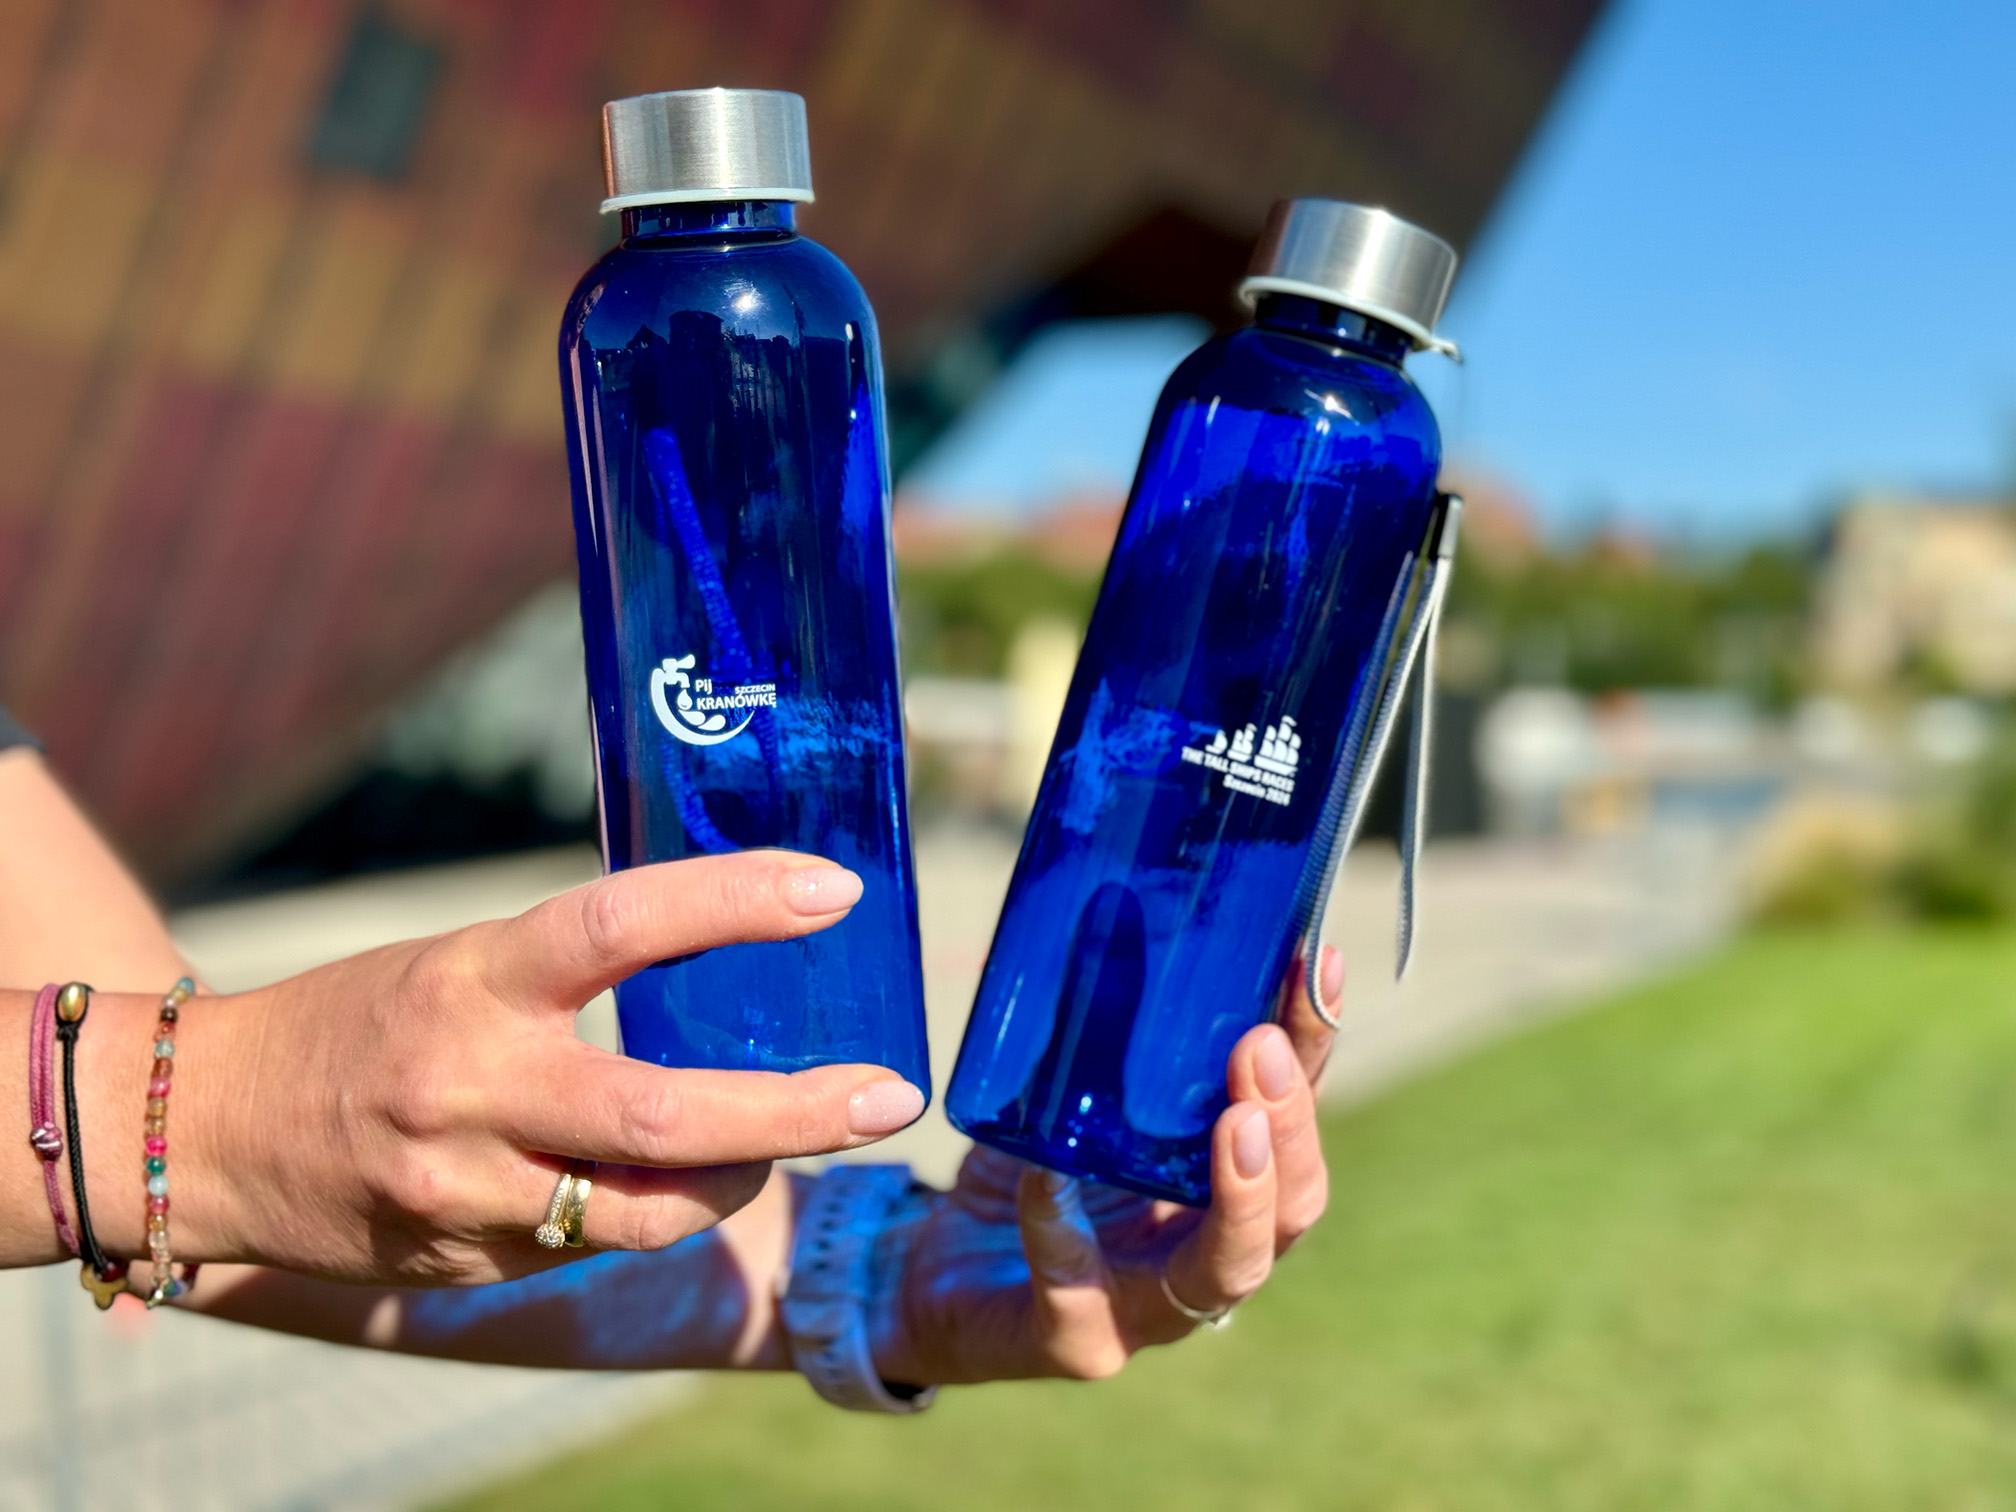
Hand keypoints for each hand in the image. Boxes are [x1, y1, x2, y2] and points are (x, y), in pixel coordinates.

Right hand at [172, 852, 922, 1285]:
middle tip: (889, 1096)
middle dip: (797, 1112)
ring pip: (648, 1211)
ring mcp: (467, 1191)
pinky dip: (654, 1209)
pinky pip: (596, 1247)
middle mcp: (471, 1088)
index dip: (734, 902)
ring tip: (795, 1138)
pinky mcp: (467, 1263)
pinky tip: (676, 1177)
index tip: (834, 891)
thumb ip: (572, 981)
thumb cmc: (359, 1023)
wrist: (205, 1131)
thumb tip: (721, 966)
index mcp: (473, 980)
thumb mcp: (461, 966)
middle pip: (663, 1114)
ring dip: (743, 1177)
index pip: (617, 922)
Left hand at [869, 948, 1339, 1384]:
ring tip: (1233, 1120)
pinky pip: (1079, 1296)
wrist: (931, 1268)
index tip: (1314, 963)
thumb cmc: (1024, 1167)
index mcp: (1222, 1182)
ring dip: (1242, 1195)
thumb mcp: (1073, 1088)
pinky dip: (1065, 1234)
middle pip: (1295, 1204)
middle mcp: (1207, 1250)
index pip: (1293, 1115)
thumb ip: (1110, 1026)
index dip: (1316, 1046)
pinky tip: (1050, 1182)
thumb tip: (1123, 893)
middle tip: (1261, 1046)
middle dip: (1291, 1125)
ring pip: (1230, 1269)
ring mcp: (1149, 1310)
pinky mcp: (1076, 1342)